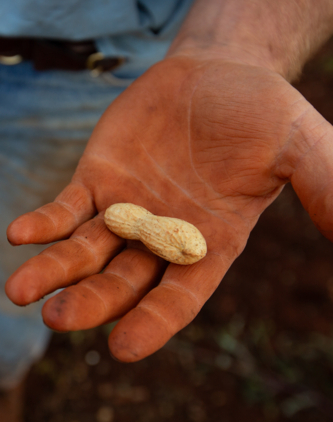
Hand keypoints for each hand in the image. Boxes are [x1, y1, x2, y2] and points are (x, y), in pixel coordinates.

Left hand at [5, 55, 332, 360]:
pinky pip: (66, 210)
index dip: (154, 323)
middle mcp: (163, 238)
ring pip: (86, 253)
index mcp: (210, 244)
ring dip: (54, 272)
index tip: (122, 349)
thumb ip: (324, 188)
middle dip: (92, 302)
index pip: (180, 296)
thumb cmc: (264, 112)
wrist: (220, 72)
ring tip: (21, 292)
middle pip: (123, 283)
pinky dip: (45, 224)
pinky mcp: (97, 179)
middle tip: (58, 319)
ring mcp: (126, 210)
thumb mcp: (301, 148)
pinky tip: (20, 234)